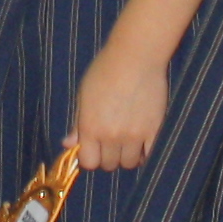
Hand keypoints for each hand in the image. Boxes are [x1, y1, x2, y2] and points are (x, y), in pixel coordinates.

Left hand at [69, 39, 170, 174]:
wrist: (135, 56)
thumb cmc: (105, 70)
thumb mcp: (84, 95)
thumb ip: (77, 123)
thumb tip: (68, 144)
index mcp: (90, 127)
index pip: (89, 162)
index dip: (90, 157)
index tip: (94, 148)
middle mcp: (111, 135)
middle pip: (109, 164)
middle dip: (108, 156)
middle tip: (111, 141)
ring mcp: (134, 135)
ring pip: (129, 163)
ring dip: (127, 155)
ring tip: (127, 141)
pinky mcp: (154, 130)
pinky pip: (149, 156)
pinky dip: (145, 154)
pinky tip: (142, 143)